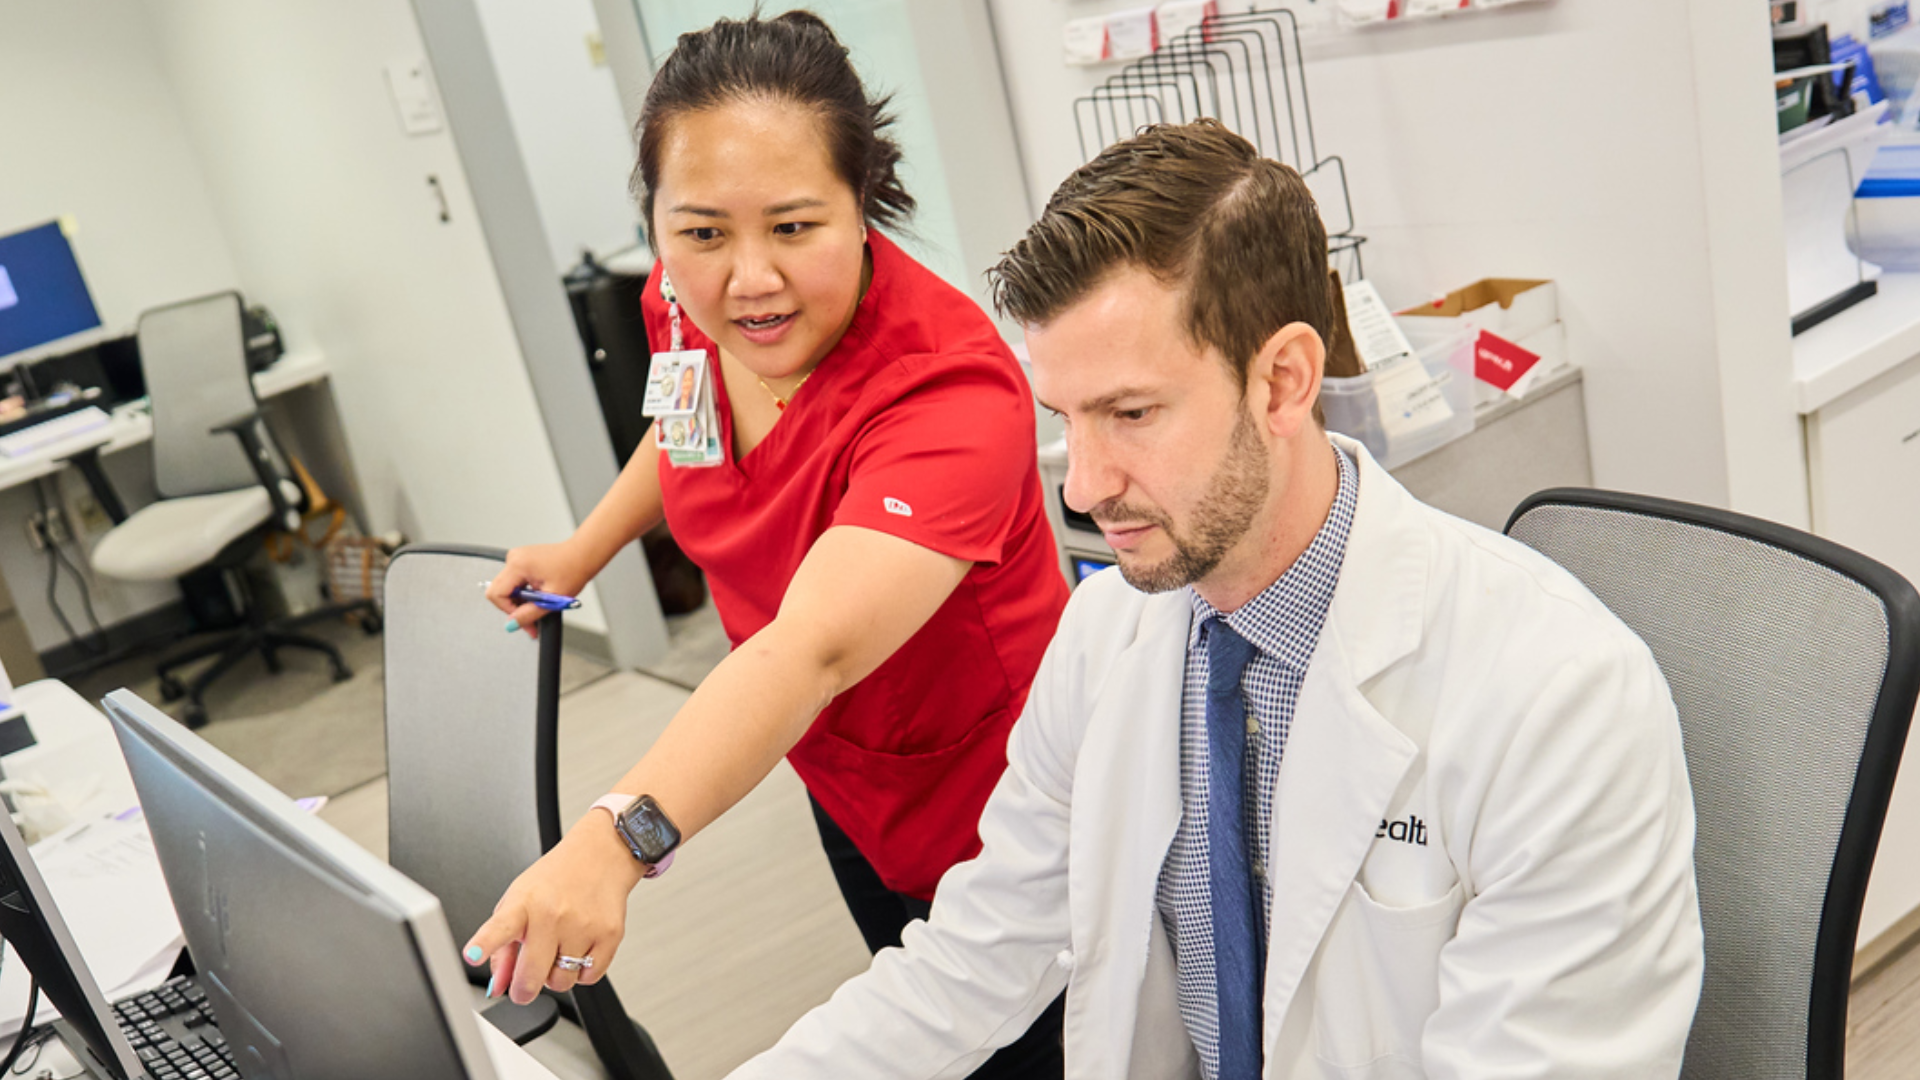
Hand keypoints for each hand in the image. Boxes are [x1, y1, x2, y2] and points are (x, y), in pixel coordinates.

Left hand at [463, 814, 645, 1003]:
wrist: (600, 856)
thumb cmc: (555, 880)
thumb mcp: (518, 903)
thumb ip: (502, 948)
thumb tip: (497, 988)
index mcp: (523, 904)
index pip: (500, 927)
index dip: (485, 944)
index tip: (471, 955)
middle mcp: (552, 914)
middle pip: (531, 975)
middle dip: (523, 991)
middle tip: (523, 988)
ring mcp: (582, 925)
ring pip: (561, 982)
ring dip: (556, 977)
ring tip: (559, 952)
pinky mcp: (609, 934)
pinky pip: (589, 978)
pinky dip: (583, 972)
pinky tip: (581, 948)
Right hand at [487, 541, 594, 638]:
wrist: (583, 555)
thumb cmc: (573, 571)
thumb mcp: (551, 599)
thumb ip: (529, 614)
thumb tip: (512, 624)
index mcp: (518, 565)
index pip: (497, 594)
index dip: (508, 610)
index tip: (523, 619)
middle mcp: (513, 558)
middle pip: (498, 590)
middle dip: (513, 608)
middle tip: (530, 620)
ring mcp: (516, 557)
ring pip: (506, 587)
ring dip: (519, 601)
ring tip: (538, 605)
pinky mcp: (521, 560)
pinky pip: (513, 581)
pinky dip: (523, 592)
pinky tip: (537, 595)